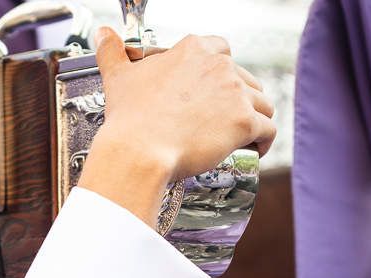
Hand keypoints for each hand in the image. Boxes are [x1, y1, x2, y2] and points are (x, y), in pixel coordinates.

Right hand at [79, 27, 275, 225]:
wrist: (138, 151)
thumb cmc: (129, 118)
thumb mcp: (117, 76)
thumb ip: (111, 51)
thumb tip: (101, 33)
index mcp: (194, 50)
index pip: (223, 50)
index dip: (221, 72)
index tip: (213, 90)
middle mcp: (220, 66)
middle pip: (246, 79)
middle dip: (238, 99)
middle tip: (221, 121)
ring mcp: (235, 93)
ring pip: (262, 104)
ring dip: (255, 119)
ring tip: (241, 137)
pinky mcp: (244, 122)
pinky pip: (268, 129)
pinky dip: (264, 140)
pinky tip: (255, 148)